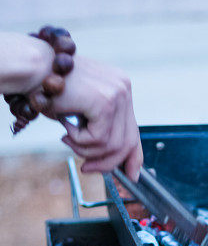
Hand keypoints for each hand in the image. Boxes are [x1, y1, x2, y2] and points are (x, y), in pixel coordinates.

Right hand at [51, 56, 142, 180]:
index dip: (134, 158)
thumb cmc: (50, 90)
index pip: (135, 131)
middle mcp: (124, 89)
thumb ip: (99, 129)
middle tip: (86, 168)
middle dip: (107, 162)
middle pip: (127, 142)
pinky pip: (99, 138)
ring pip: (112, 144)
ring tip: (67, 137)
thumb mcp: (81, 111)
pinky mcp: (106, 101)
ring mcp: (118, 94)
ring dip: (85, 149)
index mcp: (121, 89)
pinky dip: (79, 140)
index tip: (131, 176)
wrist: (34, 69)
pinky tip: (66, 126)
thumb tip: (109, 159)